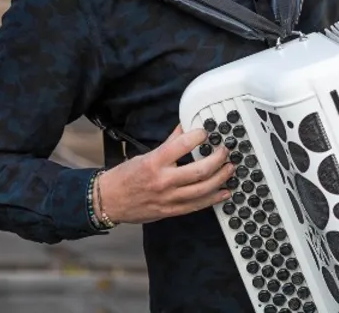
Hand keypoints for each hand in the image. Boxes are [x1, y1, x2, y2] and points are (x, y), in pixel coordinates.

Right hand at [96, 124, 233, 224]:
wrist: (108, 202)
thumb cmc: (125, 177)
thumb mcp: (145, 155)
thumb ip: (169, 143)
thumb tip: (186, 127)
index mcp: (155, 162)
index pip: (182, 145)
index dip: (198, 136)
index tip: (206, 132)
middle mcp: (163, 181)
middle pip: (199, 170)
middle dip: (218, 159)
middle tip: (225, 151)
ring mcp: (168, 199)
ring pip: (202, 190)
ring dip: (221, 178)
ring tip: (230, 168)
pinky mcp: (171, 211)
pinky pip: (197, 206)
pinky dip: (213, 198)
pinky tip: (224, 192)